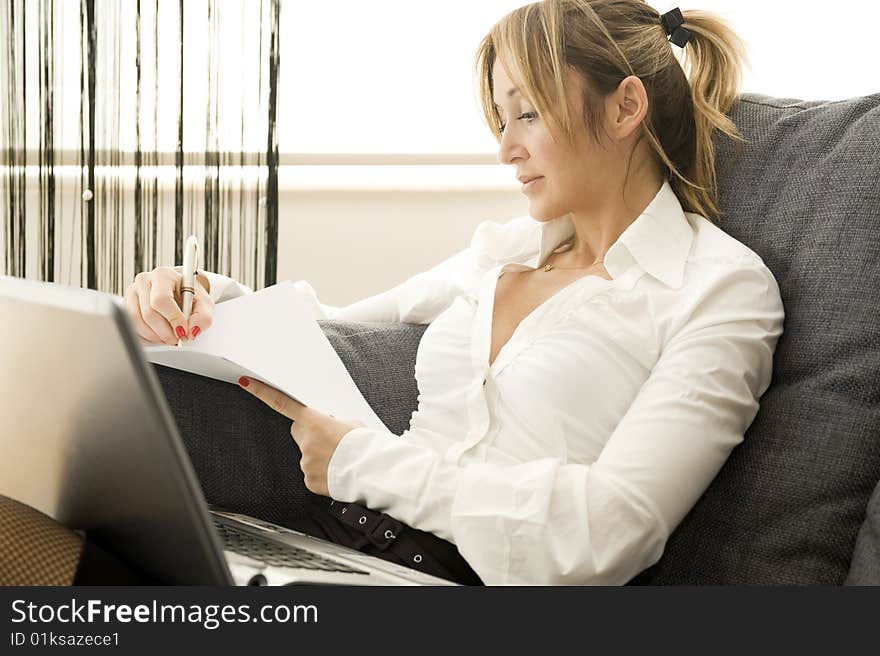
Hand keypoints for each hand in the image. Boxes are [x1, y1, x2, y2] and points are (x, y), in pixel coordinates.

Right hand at [123, 266, 212, 344]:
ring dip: (156, 335)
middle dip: (165, 331)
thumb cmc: (191, 295)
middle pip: (149, 313)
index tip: (183, 331)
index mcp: (164, 275)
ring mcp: (133, 292)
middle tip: (178, 338)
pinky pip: (132, 324)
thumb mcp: (205, 304)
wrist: (181, 290)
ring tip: (170, 337)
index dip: (172, 319)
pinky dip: (147, 335)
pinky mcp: (127, 304)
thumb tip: (191, 331)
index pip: (162, 299)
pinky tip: (159, 334)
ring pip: (138, 321)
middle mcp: (145, 280)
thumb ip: (203, 317)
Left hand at [238, 376, 365, 496]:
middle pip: (299, 433)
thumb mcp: (352, 425)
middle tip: (331, 440)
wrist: (374, 471)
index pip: (283, 403)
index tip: (246, 382)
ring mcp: (306, 463)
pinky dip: (323, 474)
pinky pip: (313, 475)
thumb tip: (329, 430)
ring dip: (321, 457)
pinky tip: (337, 473)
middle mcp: (306, 442)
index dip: (262, 392)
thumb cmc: (366, 446)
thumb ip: (333, 424)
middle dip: (310, 435)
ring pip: (308, 456)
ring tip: (341, 460)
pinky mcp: (309, 481)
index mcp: (315, 422)